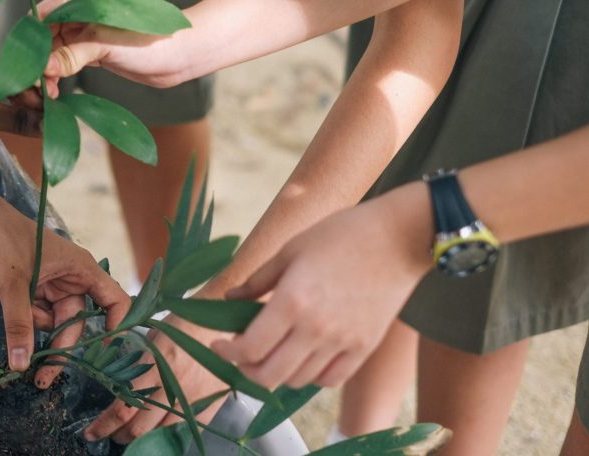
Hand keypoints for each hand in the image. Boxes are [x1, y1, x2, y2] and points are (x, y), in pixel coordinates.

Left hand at [0, 41, 42, 154]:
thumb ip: (15, 118)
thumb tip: (47, 124)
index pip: (18, 64)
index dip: (38, 83)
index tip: (55, 102)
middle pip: (11, 76)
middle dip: (31, 96)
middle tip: (51, 116)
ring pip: (0, 90)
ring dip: (18, 106)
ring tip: (40, 123)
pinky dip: (3, 113)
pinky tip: (18, 126)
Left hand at [0, 204, 130, 386]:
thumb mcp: (12, 283)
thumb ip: (19, 324)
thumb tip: (21, 364)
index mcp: (79, 267)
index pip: (113, 298)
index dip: (116, 325)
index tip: (103, 352)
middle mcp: (68, 277)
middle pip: (76, 320)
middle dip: (62, 347)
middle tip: (44, 377)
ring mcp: (47, 283)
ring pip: (53, 321)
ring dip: (40, 337)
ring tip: (20, 350)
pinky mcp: (27, 287)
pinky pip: (35, 316)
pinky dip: (26, 328)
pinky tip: (13, 335)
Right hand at [37, 0, 180, 93]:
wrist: (179, 56)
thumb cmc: (151, 41)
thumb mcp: (107, 45)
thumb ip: (73, 55)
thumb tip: (43, 68)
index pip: (42, 13)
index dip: (30, 39)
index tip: (24, 65)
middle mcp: (80, 6)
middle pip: (44, 32)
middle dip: (37, 59)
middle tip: (34, 86)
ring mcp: (84, 27)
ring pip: (52, 48)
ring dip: (46, 70)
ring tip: (46, 93)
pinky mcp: (90, 46)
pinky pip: (64, 59)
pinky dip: (57, 74)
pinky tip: (54, 90)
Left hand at [86, 315, 228, 443]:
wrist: (221, 322)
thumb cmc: (184, 324)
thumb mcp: (153, 338)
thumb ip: (139, 362)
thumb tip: (123, 379)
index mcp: (153, 370)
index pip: (122, 408)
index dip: (104, 425)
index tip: (91, 433)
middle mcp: (170, 390)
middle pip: (138, 428)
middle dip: (119, 435)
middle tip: (110, 435)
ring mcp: (190, 401)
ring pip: (159, 435)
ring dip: (141, 441)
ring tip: (130, 438)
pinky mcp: (207, 406)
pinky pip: (184, 431)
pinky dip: (168, 438)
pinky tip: (158, 438)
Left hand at [211, 189, 430, 388]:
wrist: (398, 238)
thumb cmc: (340, 235)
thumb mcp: (290, 250)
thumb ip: (257, 280)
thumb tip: (228, 298)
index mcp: (292, 301)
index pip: (250, 348)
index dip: (227, 352)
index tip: (219, 344)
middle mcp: (316, 329)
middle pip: (269, 376)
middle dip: (245, 370)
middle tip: (239, 354)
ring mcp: (343, 343)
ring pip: (298, 381)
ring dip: (276, 373)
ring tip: (269, 353)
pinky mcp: (364, 348)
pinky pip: (330, 379)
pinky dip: (309, 376)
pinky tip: (301, 358)